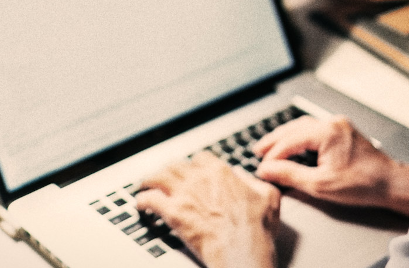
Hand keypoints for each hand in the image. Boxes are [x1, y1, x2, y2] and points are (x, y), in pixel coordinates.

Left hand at [136, 151, 279, 267]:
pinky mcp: (173, 213)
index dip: (194, 164)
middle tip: (164, 176)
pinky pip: (150, 200)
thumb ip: (253, 181)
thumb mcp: (268, 196)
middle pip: (175, 165)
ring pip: (158, 177)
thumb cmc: (256, 229)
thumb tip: (242, 176)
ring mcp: (184, 195)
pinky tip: (141, 204)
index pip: (200, 158)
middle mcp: (199, 178)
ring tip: (145, 185)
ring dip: (149, 180)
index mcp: (220, 172)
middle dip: (168, 170)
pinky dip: (142, 200)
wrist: (242, 251)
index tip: (192, 169)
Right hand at [253, 116, 408, 216]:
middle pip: (295, 127)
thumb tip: (267, 170)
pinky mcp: (343, 131)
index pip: (290, 140)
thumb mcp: (320, 184)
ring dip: (286, 137)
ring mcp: (339, 125)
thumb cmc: (362, 184)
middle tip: (258, 151)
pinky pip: (315, 129)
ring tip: (271, 147)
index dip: (273, 155)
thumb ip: (290, 175)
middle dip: (275, 140)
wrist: (391, 183)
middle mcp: (333, 123)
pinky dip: (300, 137)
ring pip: (304, 126)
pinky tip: (293, 145)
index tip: (262, 167)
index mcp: (327, 132)